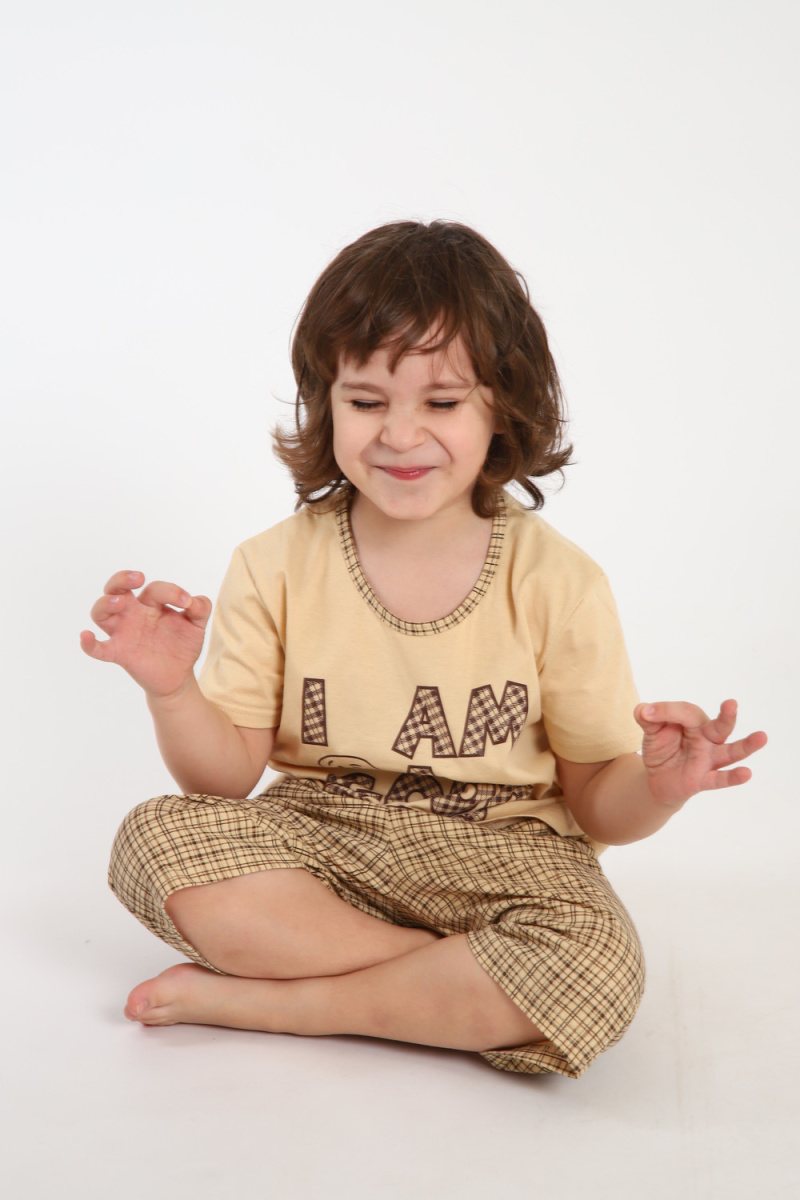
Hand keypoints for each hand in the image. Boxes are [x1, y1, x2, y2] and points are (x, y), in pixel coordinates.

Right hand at [80, 570, 211, 699]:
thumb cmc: (183, 644)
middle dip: (122, 579)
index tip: (187, 602)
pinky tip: (86, 636)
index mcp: (150, 604)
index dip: (171, 591)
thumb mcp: (196, 625)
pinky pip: (98, 649)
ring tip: (120, 603)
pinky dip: (88, 644)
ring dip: (106, 604)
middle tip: (138, 578)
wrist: (179, 675)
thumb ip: (200, 609)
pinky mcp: (119, 653)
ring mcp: (123, 632)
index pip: (154, 589)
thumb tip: (195, 600)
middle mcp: (132, 614)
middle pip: (115, 588)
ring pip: (100, 612)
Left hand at [634, 699, 766, 806]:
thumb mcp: (651, 731)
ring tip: (761, 736)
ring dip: (746, 745)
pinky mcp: (705, 779)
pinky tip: (746, 774)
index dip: (666, 710)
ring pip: (731, 751)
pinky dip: (733, 777)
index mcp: (694, 721)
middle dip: (727, 716)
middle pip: (721, 726)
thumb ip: (647, 719)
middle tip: (731, 703)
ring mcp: (709, 759)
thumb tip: (642, 709)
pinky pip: (720, 778)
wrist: (657, 778)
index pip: (686, 712)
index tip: (646, 714)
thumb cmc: (662, 747)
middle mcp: (708, 738)